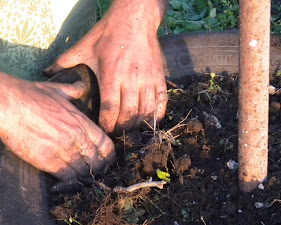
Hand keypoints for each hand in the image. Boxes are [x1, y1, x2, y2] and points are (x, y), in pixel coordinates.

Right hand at [0, 76, 114, 179]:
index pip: (105, 143)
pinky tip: (72, 183)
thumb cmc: (31, 96)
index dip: (109, 155)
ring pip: (85, 171)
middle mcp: (77, 136)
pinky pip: (68, 177)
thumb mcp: (58, 89)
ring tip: (86, 180)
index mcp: (81, 121)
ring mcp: (63, 149)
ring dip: (87, 177)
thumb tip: (82, 85)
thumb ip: (74, 90)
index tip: (108, 160)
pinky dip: (73, 182)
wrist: (8, 105)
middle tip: (99, 174)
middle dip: (100, 169)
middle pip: (98, 160)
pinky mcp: (48, 160)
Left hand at [44, 0, 167, 133]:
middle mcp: (131, 80)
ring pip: (145, 111)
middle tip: (117, 135)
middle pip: (128, 114)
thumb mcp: (85, 46)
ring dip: (138, 125)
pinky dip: (157, 115)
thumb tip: (47, 73)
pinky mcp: (159, 77)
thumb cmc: (109, 33)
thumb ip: (65, 61)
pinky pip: (161, 101)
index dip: (107, 124)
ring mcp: (148, 79)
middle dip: (122, 129)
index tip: (104, 132)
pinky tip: (150, 122)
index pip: (110, 108)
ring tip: (131, 131)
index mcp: (111, 74)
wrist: (135, 19)